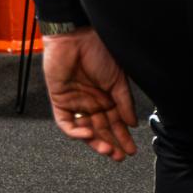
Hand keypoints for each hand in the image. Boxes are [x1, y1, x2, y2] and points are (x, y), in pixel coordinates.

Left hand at [41, 28, 138, 159]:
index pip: (115, 123)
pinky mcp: (60, 101)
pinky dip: (76, 132)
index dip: (123, 137)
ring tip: (107, 150)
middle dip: (111, 144)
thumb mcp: (118, 80)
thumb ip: (124, 102)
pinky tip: (88, 134)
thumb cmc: (99, 51)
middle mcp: (92, 102)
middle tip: (120, 156)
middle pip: (101, 130)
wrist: (77, 36)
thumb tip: (133, 123)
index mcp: (107, 97)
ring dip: (96, 142)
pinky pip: (66, 123)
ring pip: (85, 130)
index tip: (131, 150)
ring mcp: (76, 103)